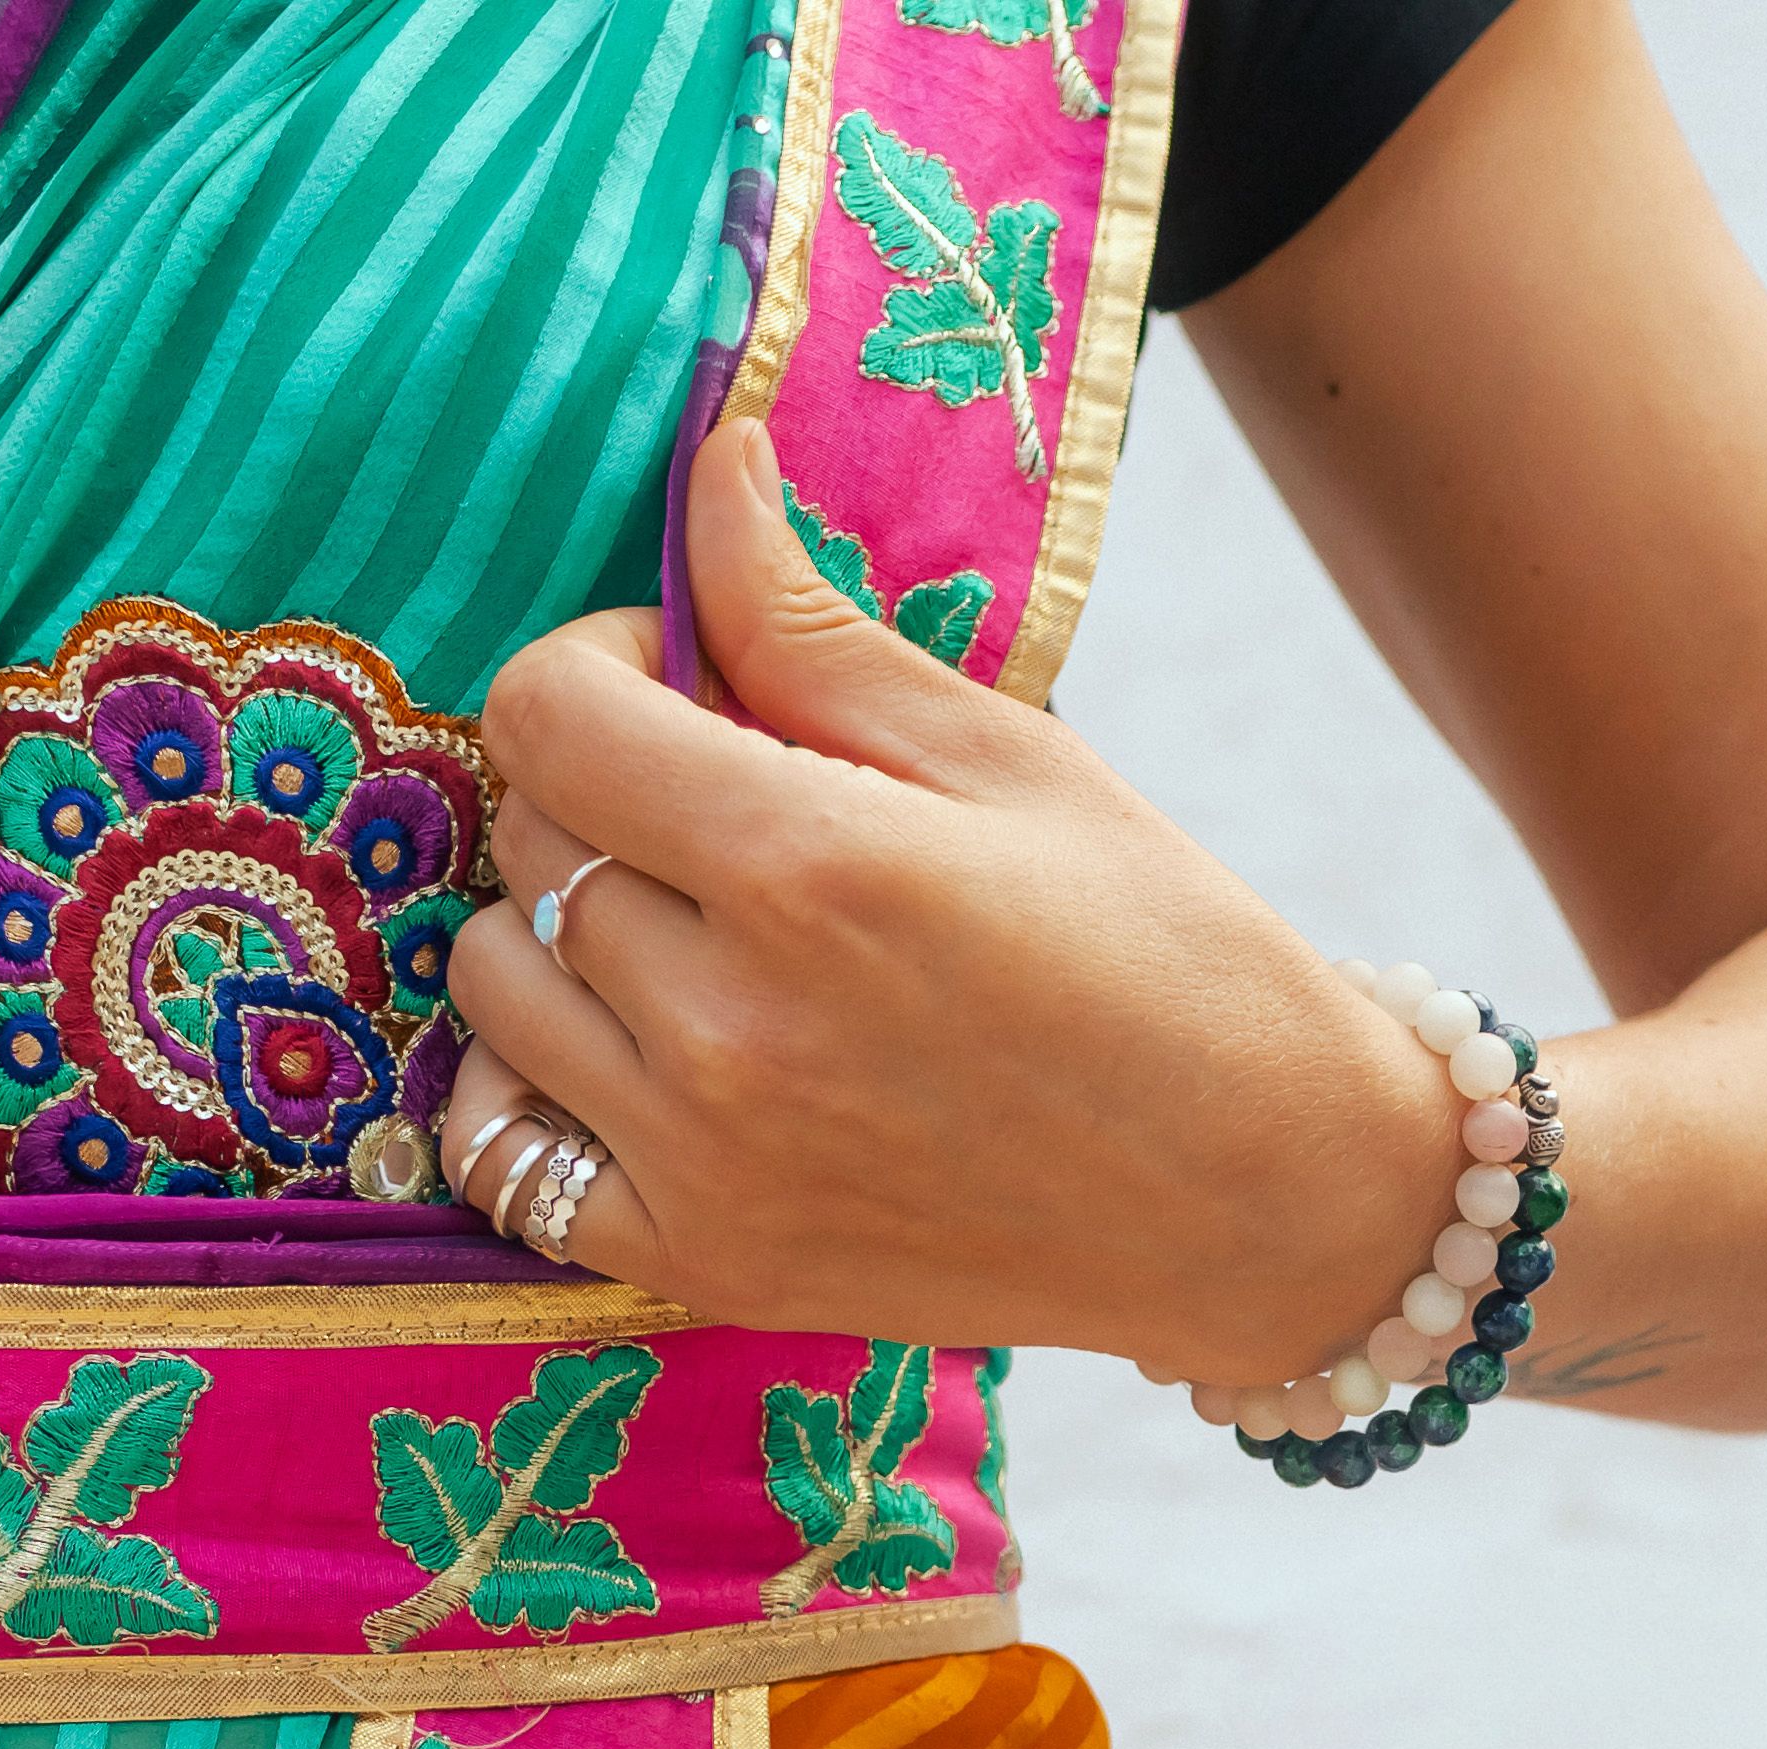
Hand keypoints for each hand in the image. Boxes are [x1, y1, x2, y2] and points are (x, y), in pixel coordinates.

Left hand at [442, 417, 1461, 1389]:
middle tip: (734, 814)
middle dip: (608, 791)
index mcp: (812, 870)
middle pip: (531, 837)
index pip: (548, 713)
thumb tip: (706, 466)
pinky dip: (539, 1087)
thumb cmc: (1168, 958)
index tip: (686, 684)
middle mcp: (731, 1028)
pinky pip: (507, 1150)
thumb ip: (816, 625)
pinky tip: (641, 1057)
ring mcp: (706, 1163)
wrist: (1268, 1200)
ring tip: (698, 937)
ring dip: (566, 932)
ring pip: (499, 982)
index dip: (600, 663)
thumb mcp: (1013, 759)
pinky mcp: (705, 1264)